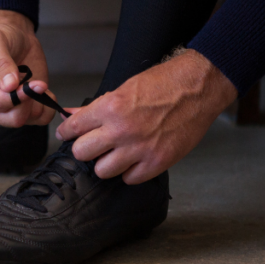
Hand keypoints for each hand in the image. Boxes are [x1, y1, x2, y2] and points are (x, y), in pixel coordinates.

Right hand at [0, 10, 57, 126]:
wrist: (14, 36)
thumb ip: (1, 63)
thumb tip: (9, 86)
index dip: (16, 96)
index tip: (29, 82)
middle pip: (13, 118)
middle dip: (28, 100)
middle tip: (35, 82)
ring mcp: (6, 111)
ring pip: (28, 119)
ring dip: (37, 101)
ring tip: (35, 81)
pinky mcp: (25, 109)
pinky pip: (41, 118)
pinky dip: (47, 105)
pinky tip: (42, 89)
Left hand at [56, 49, 236, 184]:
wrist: (197, 88)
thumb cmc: (163, 84)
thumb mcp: (124, 89)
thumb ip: (96, 107)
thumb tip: (71, 114)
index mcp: (110, 108)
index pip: (72, 128)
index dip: (66, 132)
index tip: (66, 135)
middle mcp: (121, 130)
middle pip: (82, 153)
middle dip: (84, 149)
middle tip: (93, 145)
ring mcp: (140, 149)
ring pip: (102, 171)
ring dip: (107, 163)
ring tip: (116, 153)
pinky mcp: (157, 163)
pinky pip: (129, 179)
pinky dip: (130, 171)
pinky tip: (135, 159)